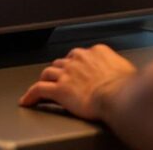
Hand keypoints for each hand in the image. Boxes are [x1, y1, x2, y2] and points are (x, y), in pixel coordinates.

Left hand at [19, 44, 136, 120]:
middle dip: (60, 69)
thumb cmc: (125, 86)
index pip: (81, 54)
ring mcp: (67, 73)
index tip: (77, 69)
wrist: (118, 95)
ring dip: (45, 78)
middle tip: (60, 78)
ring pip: (48, 72)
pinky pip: (39, 90)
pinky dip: (30, 95)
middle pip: (63, 61)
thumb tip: (124, 73)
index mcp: (95, 52)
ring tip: (42, 85)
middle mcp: (79, 59)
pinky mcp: (59, 89)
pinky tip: (26, 100)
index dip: (77, 63)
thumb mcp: (125, 68)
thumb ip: (118, 67)